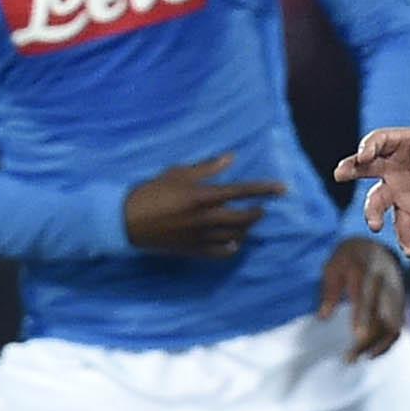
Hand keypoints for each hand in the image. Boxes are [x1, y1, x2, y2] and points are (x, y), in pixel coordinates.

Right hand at [123, 152, 286, 256]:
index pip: (243, 191)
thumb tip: (231, 158)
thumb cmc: (151, 192)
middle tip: (260, 208)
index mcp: (203, 196)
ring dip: (246, 229)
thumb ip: (207, 167)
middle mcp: (207, 218)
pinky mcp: (194, 250)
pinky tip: (233, 241)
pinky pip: (221, 252)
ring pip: (236, 235)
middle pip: (245, 218)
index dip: (265, 189)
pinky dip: (231, 247)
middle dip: (258, 212)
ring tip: (247, 222)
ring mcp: (201, 237)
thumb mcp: (178, 174)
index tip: (283, 189)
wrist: (126, 220)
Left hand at [316, 238, 406, 361]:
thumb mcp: (332, 267)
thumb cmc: (348, 259)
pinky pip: (398, 327)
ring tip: (360, 359)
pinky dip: (387, 342)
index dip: (364, 316)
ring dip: (379, 345)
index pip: (367, 297)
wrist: (375, 248)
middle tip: (350, 358)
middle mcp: (386, 284)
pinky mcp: (401, 304)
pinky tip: (371, 354)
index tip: (357, 336)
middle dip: (370, 339)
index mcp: (367, 272)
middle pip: (383, 315)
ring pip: (394, 324)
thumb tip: (323, 317)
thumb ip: (329, 291)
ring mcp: (397, 295)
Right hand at [335, 122, 409, 254]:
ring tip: (374, 226)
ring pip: (377, 202)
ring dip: (372, 213)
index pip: (377, 142)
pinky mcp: (408, 211)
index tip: (364, 155)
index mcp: (399, 145)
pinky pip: (402, 226)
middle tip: (339, 174)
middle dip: (350, 170)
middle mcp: (390, 167)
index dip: (368, 147)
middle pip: (364, 168)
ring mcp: (396, 191)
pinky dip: (404, 239)